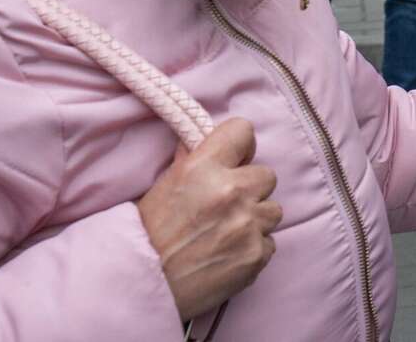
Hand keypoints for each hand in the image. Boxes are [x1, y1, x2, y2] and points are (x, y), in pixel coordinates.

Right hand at [135, 119, 281, 322]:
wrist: (142, 285)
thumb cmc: (147, 235)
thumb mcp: (164, 186)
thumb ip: (192, 161)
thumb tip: (206, 141)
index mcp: (204, 167)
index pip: (243, 131)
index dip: (240, 147)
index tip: (235, 160)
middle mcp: (231, 191)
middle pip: (266, 175)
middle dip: (250, 189)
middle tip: (226, 205)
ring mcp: (248, 224)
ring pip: (273, 210)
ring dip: (255, 219)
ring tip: (227, 232)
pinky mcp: (256, 255)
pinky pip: (270, 242)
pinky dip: (253, 248)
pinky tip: (228, 254)